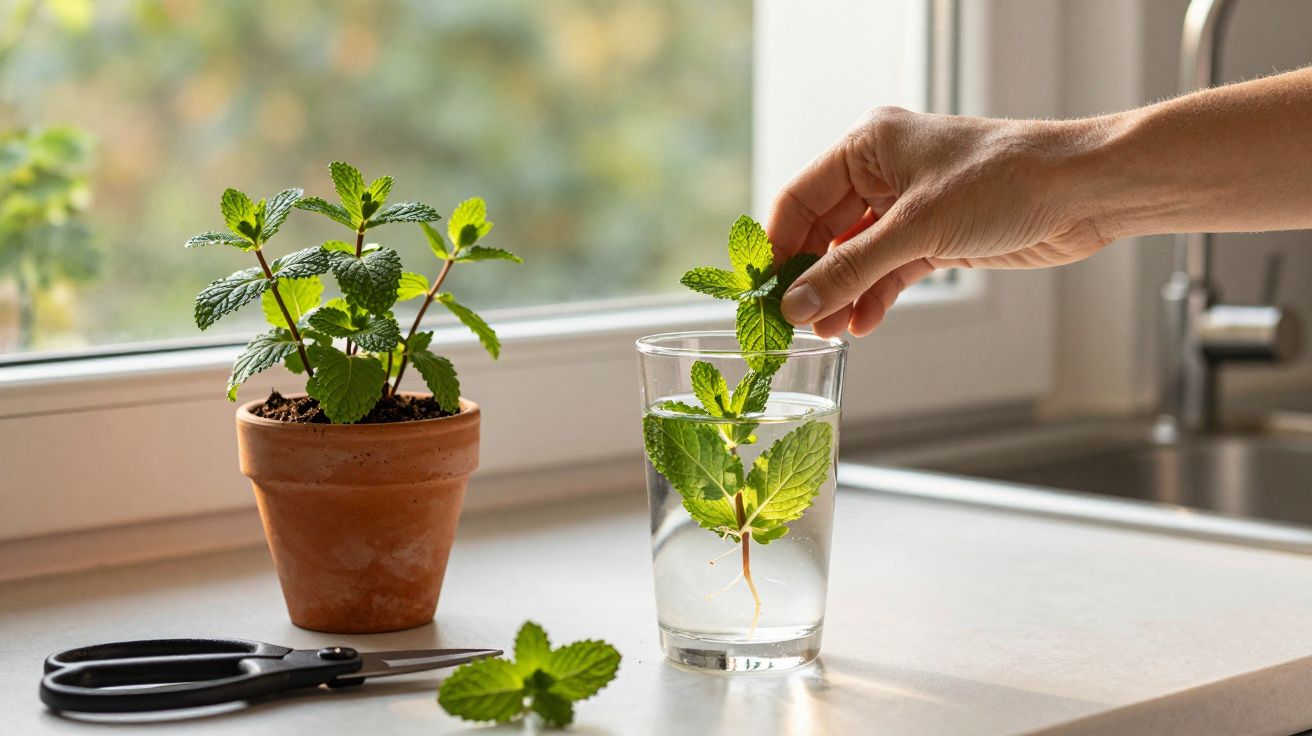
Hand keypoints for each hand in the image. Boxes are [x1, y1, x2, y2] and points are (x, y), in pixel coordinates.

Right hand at [768, 107, 1109, 336]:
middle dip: (812, 280)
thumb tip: (795, 305)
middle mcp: (882, 171)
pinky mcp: (935, 235)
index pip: (798, 199)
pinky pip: (888, 269)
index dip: (778, 248)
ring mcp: (908, 205)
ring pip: (856, 256)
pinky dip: (874, 296)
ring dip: (843, 295)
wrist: (1084, 192)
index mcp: (867, 145)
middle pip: (823, 231)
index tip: (762, 294)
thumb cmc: (1005, 181)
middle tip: (794, 324)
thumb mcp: (917, 229)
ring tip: (830, 333)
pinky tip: (863, 324)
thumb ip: (851, 270)